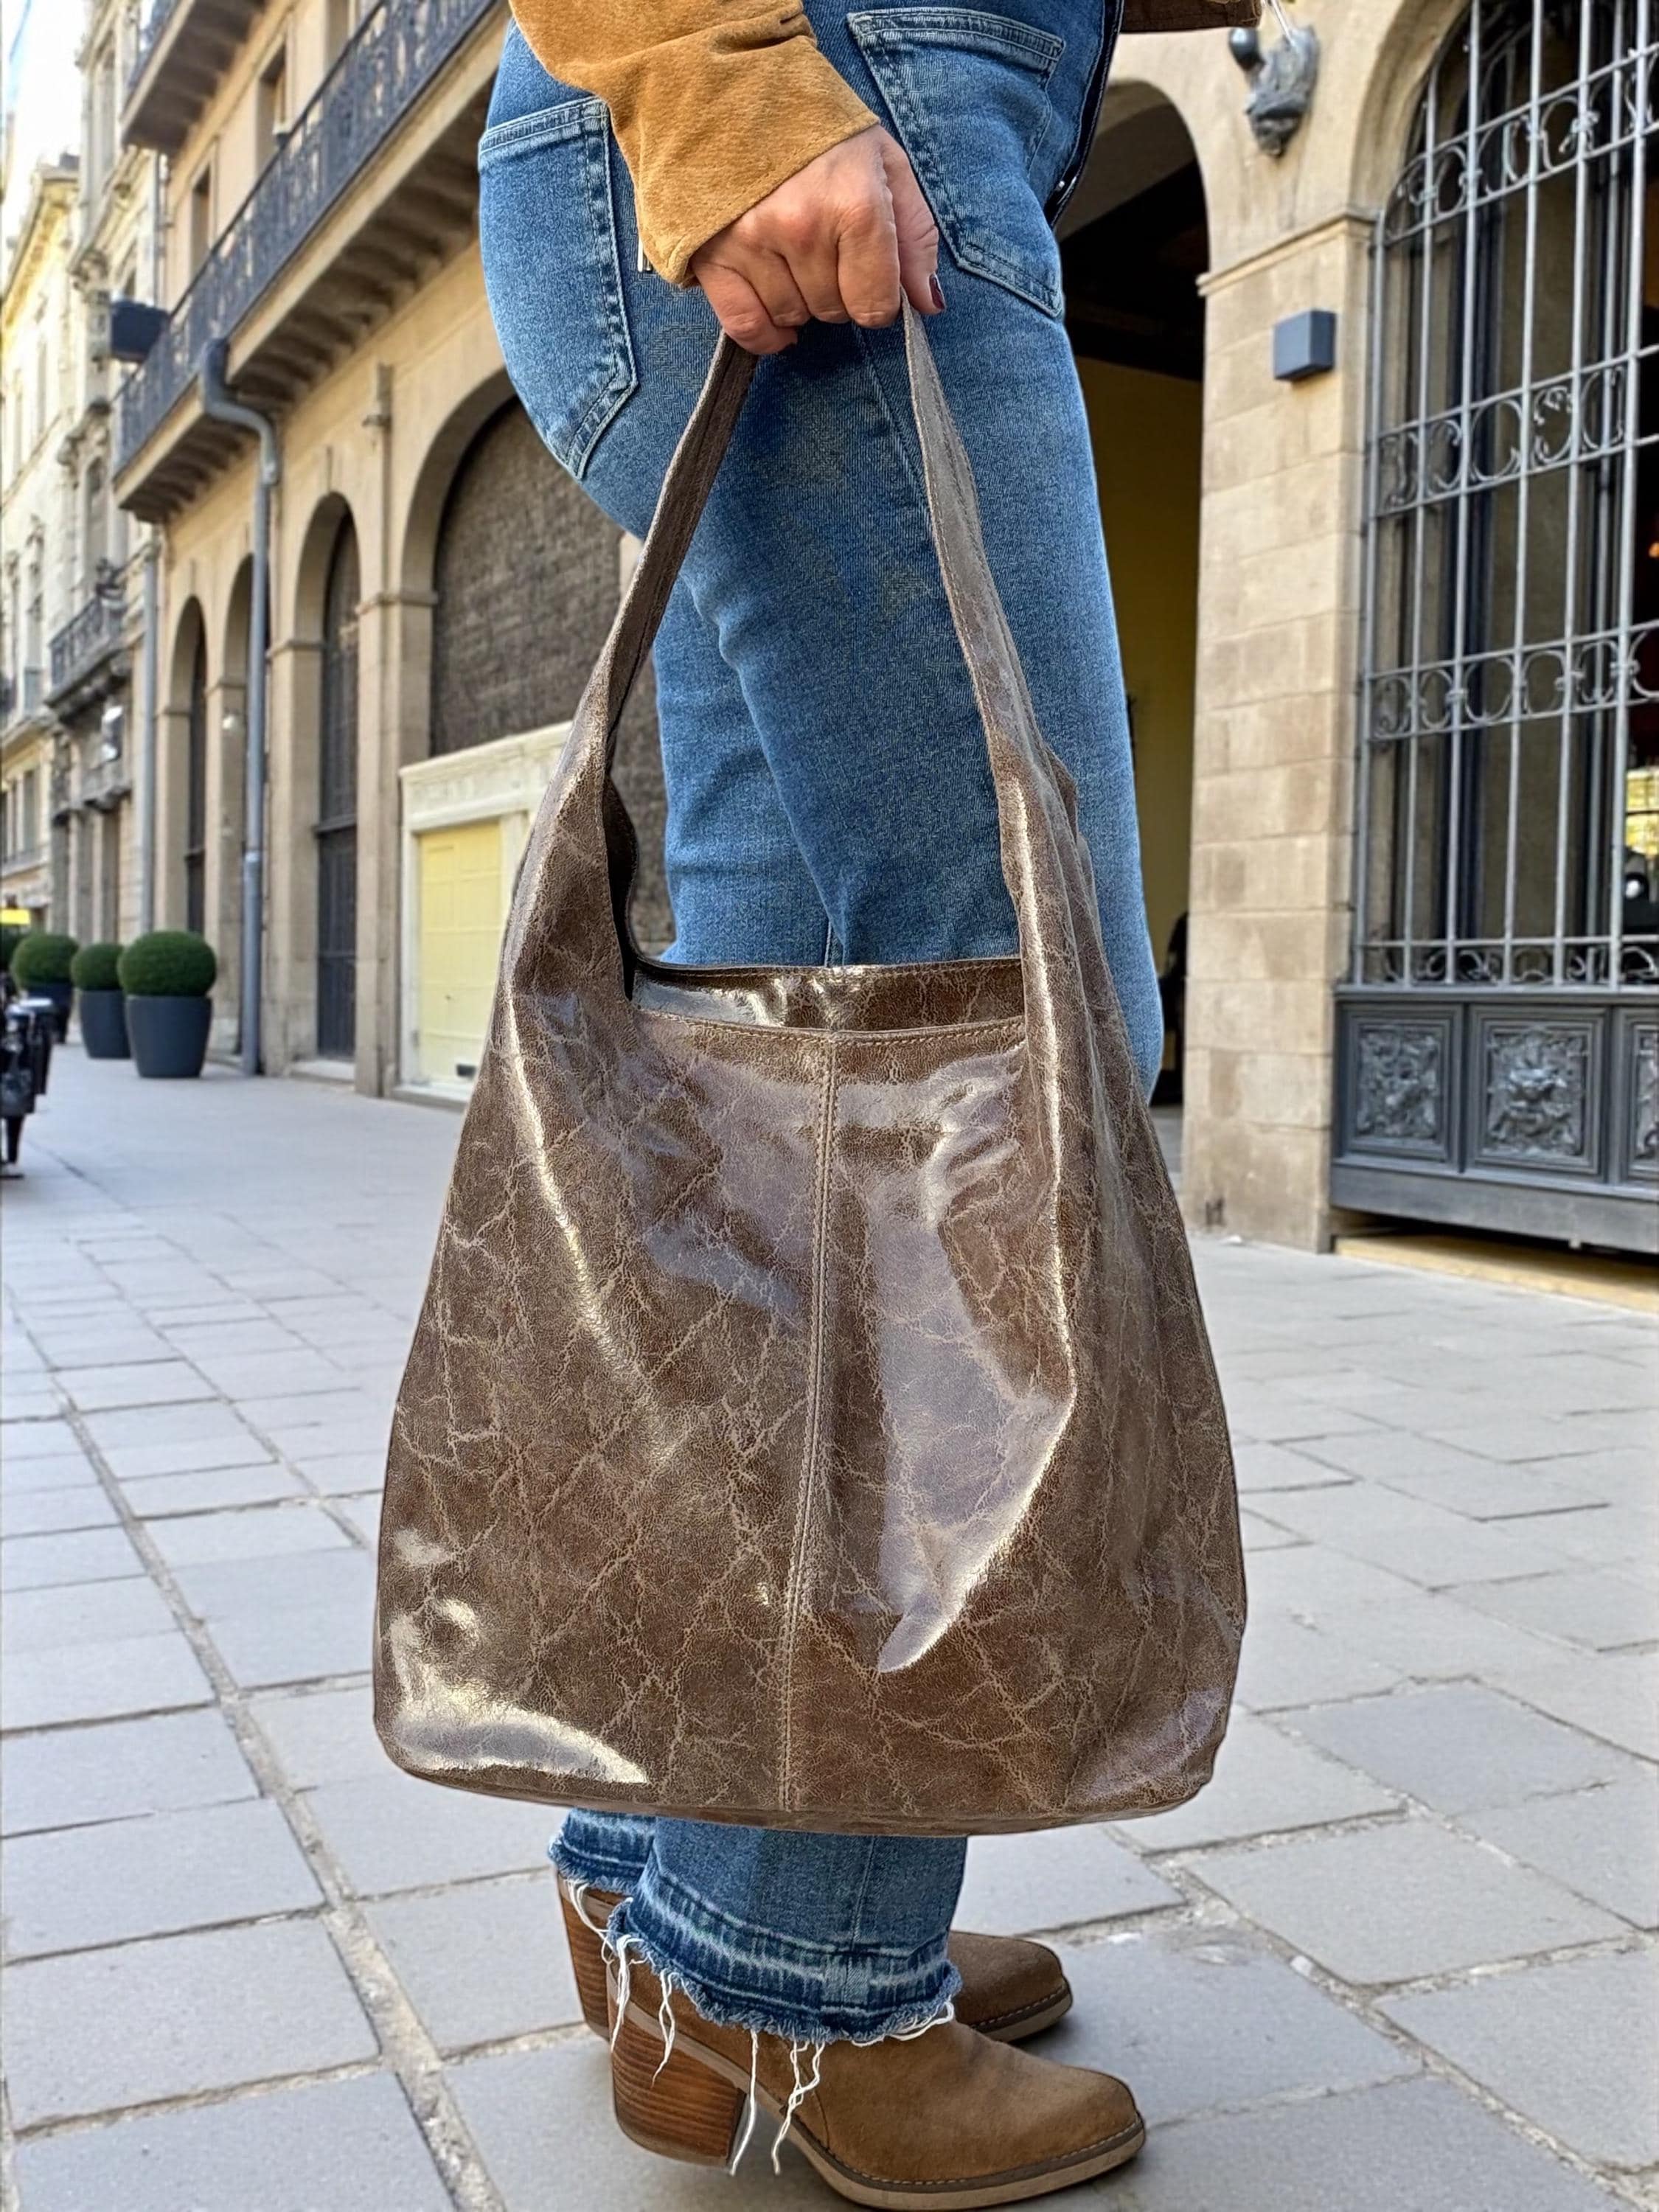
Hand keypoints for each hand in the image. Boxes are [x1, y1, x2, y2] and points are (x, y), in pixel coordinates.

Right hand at [690, 126, 942, 355]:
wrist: (735, 88)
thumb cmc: (819, 128)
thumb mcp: (884, 163)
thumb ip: (913, 235)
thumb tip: (927, 303)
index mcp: (854, 205)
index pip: (875, 305)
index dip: (877, 297)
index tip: (867, 273)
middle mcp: (803, 228)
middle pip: (834, 311)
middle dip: (837, 290)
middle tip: (825, 246)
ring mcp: (753, 243)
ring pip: (793, 317)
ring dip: (800, 299)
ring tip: (793, 254)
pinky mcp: (713, 255)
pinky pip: (745, 325)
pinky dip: (764, 331)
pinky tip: (775, 314)